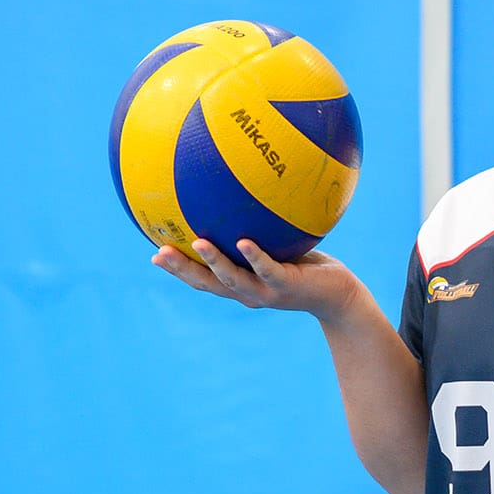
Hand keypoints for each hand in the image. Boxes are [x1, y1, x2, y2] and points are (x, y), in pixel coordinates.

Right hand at [152, 238, 359, 320]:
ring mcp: (267, 291)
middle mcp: (248, 293)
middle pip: (207, 284)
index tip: (154, 254)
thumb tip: (245, 198)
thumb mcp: (280, 248)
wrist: (339, 295)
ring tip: (195, 243)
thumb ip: (260, 231)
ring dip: (213, 263)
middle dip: (182, 270)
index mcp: (240, 285)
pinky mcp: (288, 286)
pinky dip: (255, 256)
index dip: (178, 270)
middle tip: (158, 253)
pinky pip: (268, 269)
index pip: (203, 279)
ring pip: (233, 280)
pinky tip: (244, 241)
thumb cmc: (308, 268)